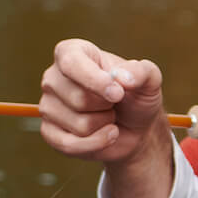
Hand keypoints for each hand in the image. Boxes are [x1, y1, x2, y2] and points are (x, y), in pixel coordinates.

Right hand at [38, 38, 171, 197]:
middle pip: (79, 99)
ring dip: (104, 125)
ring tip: (108, 116)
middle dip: (107, 106)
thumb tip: (122, 78)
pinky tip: (107, 135)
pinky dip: (97, 143)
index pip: (71, 63)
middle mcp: (53, 77)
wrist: (134, 127)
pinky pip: (69, 144)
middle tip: (114, 102)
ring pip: (79, 124)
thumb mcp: (149, 79)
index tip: (118, 93)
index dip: (95, 80)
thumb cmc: (136, 96)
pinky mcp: (49, 132)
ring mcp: (48, 106)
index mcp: (72, 53)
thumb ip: (142, 72)